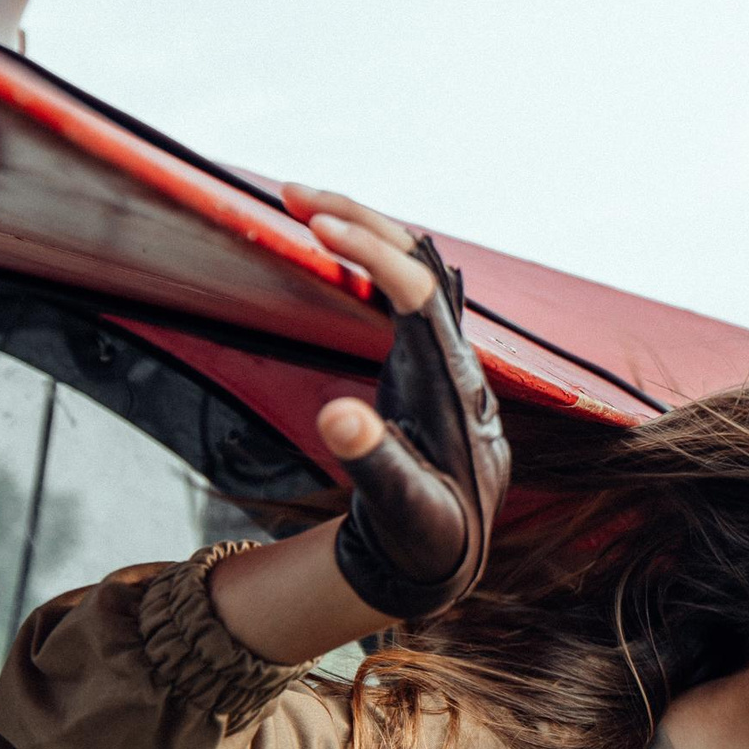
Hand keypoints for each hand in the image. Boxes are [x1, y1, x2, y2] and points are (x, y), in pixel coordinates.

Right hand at [281, 184, 510, 619]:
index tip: (315, 225)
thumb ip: (371, 462)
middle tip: (292, 195)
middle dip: (359, 219)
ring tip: (300, 205)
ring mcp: (444, 355)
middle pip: (418, 260)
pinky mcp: (427, 361)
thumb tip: (337, 415)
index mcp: (452, 382)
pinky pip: (403, 289)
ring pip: (413, 266)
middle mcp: (456, 357)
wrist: (447, 553)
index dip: (370, 251)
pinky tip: (330, 246)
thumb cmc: (425, 534)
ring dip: (362, 229)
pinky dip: (366, 258)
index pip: (417, 290)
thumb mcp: (399, 506)